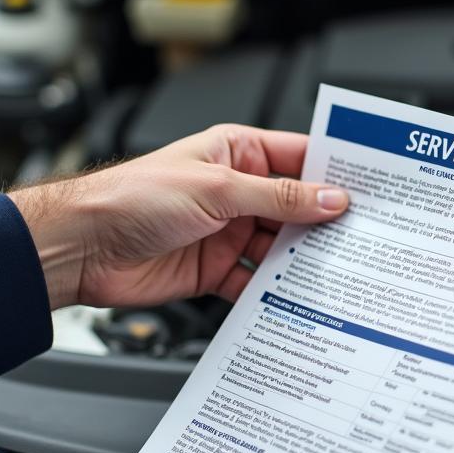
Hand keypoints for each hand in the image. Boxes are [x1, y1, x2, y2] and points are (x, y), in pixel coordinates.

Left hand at [10, 124, 349, 309]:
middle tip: (364, 237)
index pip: (299, 157)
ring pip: (280, 247)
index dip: (334, 172)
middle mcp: (235, 191)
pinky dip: (273, 292)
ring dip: (303, 260)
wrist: (82, 247)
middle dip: (325, 223)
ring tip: (337, 271)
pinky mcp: (215, 269)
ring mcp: (226, 231)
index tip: (371, 188)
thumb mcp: (216, 189)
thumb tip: (329, 198)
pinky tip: (294, 299)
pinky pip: (256, 281)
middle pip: (295, 207)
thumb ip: (278, 198)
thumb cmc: (132, 197)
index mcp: (236, 153)